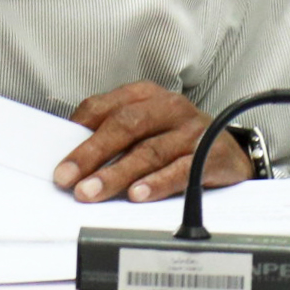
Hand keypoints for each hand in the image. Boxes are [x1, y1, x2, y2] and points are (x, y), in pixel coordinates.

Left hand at [53, 82, 247, 203]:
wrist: (230, 152)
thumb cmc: (177, 138)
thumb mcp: (146, 127)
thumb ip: (112, 135)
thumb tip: (73, 160)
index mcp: (145, 95)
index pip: (104, 107)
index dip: (79, 133)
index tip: (60, 162)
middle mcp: (168, 107)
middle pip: (125, 126)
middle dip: (92, 154)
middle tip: (69, 180)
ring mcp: (191, 129)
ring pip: (148, 151)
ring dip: (117, 174)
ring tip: (93, 192)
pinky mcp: (210, 153)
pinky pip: (180, 169)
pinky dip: (157, 183)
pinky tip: (138, 194)